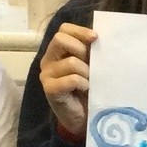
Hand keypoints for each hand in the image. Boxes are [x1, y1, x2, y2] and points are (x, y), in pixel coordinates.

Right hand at [40, 22, 94, 137]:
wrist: (83, 116)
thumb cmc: (88, 89)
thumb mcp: (90, 65)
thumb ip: (90, 51)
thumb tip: (99, 37)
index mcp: (58, 51)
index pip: (63, 29)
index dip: (80, 31)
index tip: (96, 38)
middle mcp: (48, 60)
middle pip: (61, 39)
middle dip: (81, 50)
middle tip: (91, 65)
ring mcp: (46, 75)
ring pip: (71, 62)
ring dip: (86, 72)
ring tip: (90, 81)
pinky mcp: (49, 89)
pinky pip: (71, 79)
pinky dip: (83, 83)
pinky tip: (85, 90)